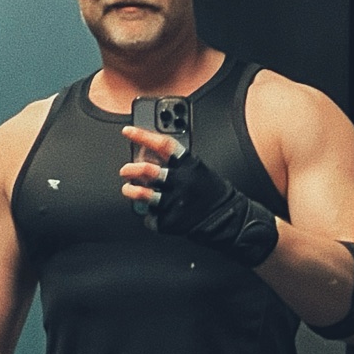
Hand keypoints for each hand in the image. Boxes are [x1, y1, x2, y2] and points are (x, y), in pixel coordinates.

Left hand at [120, 124, 278, 266]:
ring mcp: (175, 203)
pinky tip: (152, 213)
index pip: (163, 145)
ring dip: (132, 191)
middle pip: (148, 171)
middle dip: (131, 170)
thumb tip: (149, 161)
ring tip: (128, 190)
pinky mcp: (172, 221)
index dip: (143, 136)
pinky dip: (149, 216)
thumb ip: (177, 166)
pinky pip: (151, 218)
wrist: (228, 220)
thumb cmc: (212, 193)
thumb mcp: (199, 171)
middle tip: (125, 170)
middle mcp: (182, 182)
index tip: (128, 131)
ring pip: (144, 195)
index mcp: (190, 165)